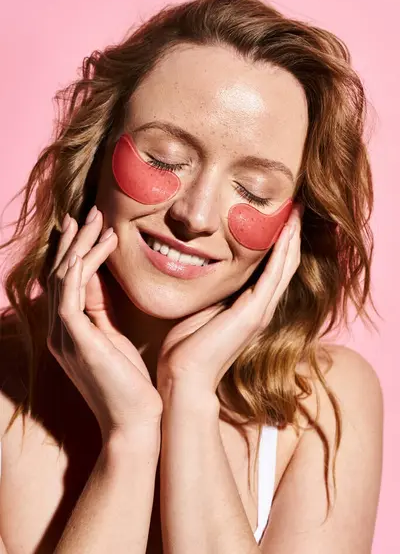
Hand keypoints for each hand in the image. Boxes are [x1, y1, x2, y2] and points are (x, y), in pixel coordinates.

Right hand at [46, 206, 162, 442]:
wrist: (133, 423)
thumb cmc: (130, 384)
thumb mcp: (113, 340)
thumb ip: (102, 312)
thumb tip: (101, 281)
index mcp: (68, 332)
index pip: (65, 283)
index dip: (73, 251)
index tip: (85, 226)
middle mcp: (59, 331)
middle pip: (59, 273)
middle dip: (74, 239)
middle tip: (89, 211)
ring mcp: (63, 335)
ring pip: (64, 275)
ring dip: (82, 242)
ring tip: (100, 217)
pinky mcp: (76, 337)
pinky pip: (75, 288)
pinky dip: (89, 261)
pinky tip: (108, 242)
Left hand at [157, 203, 303, 397]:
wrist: (184, 377)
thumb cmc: (185, 347)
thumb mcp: (201, 309)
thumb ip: (210, 291)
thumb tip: (200, 267)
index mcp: (248, 306)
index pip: (270, 267)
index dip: (278, 242)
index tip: (279, 215)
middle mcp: (260, 307)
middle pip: (284, 263)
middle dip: (291, 234)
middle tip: (297, 206)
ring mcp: (260, 310)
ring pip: (285, 265)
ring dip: (293, 237)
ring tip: (298, 210)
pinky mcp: (254, 312)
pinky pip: (274, 274)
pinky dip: (283, 250)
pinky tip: (288, 229)